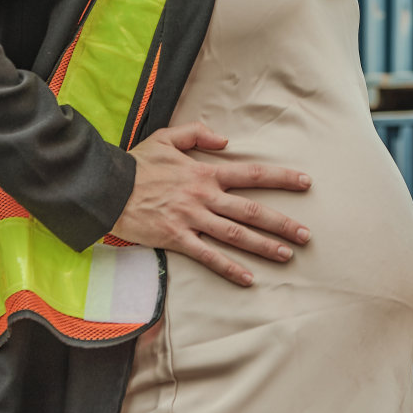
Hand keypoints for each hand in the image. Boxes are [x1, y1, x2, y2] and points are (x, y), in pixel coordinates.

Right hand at [111, 122, 313, 287]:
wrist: (105, 188)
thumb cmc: (137, 163)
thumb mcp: (167, 137)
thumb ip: (198, 134)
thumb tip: (225, 140)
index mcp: (205, 173)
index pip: (252, 174)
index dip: (281, 178)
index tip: (306, 182)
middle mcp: (204, 197)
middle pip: (251, 210)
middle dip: (282, 222)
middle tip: (307, 234)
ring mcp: (191, 219)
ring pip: (235, 235)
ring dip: (264, 245)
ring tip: (288, 255)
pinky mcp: (176, 238)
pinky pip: (208, 256)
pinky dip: (229, 268)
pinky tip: (248, 278)